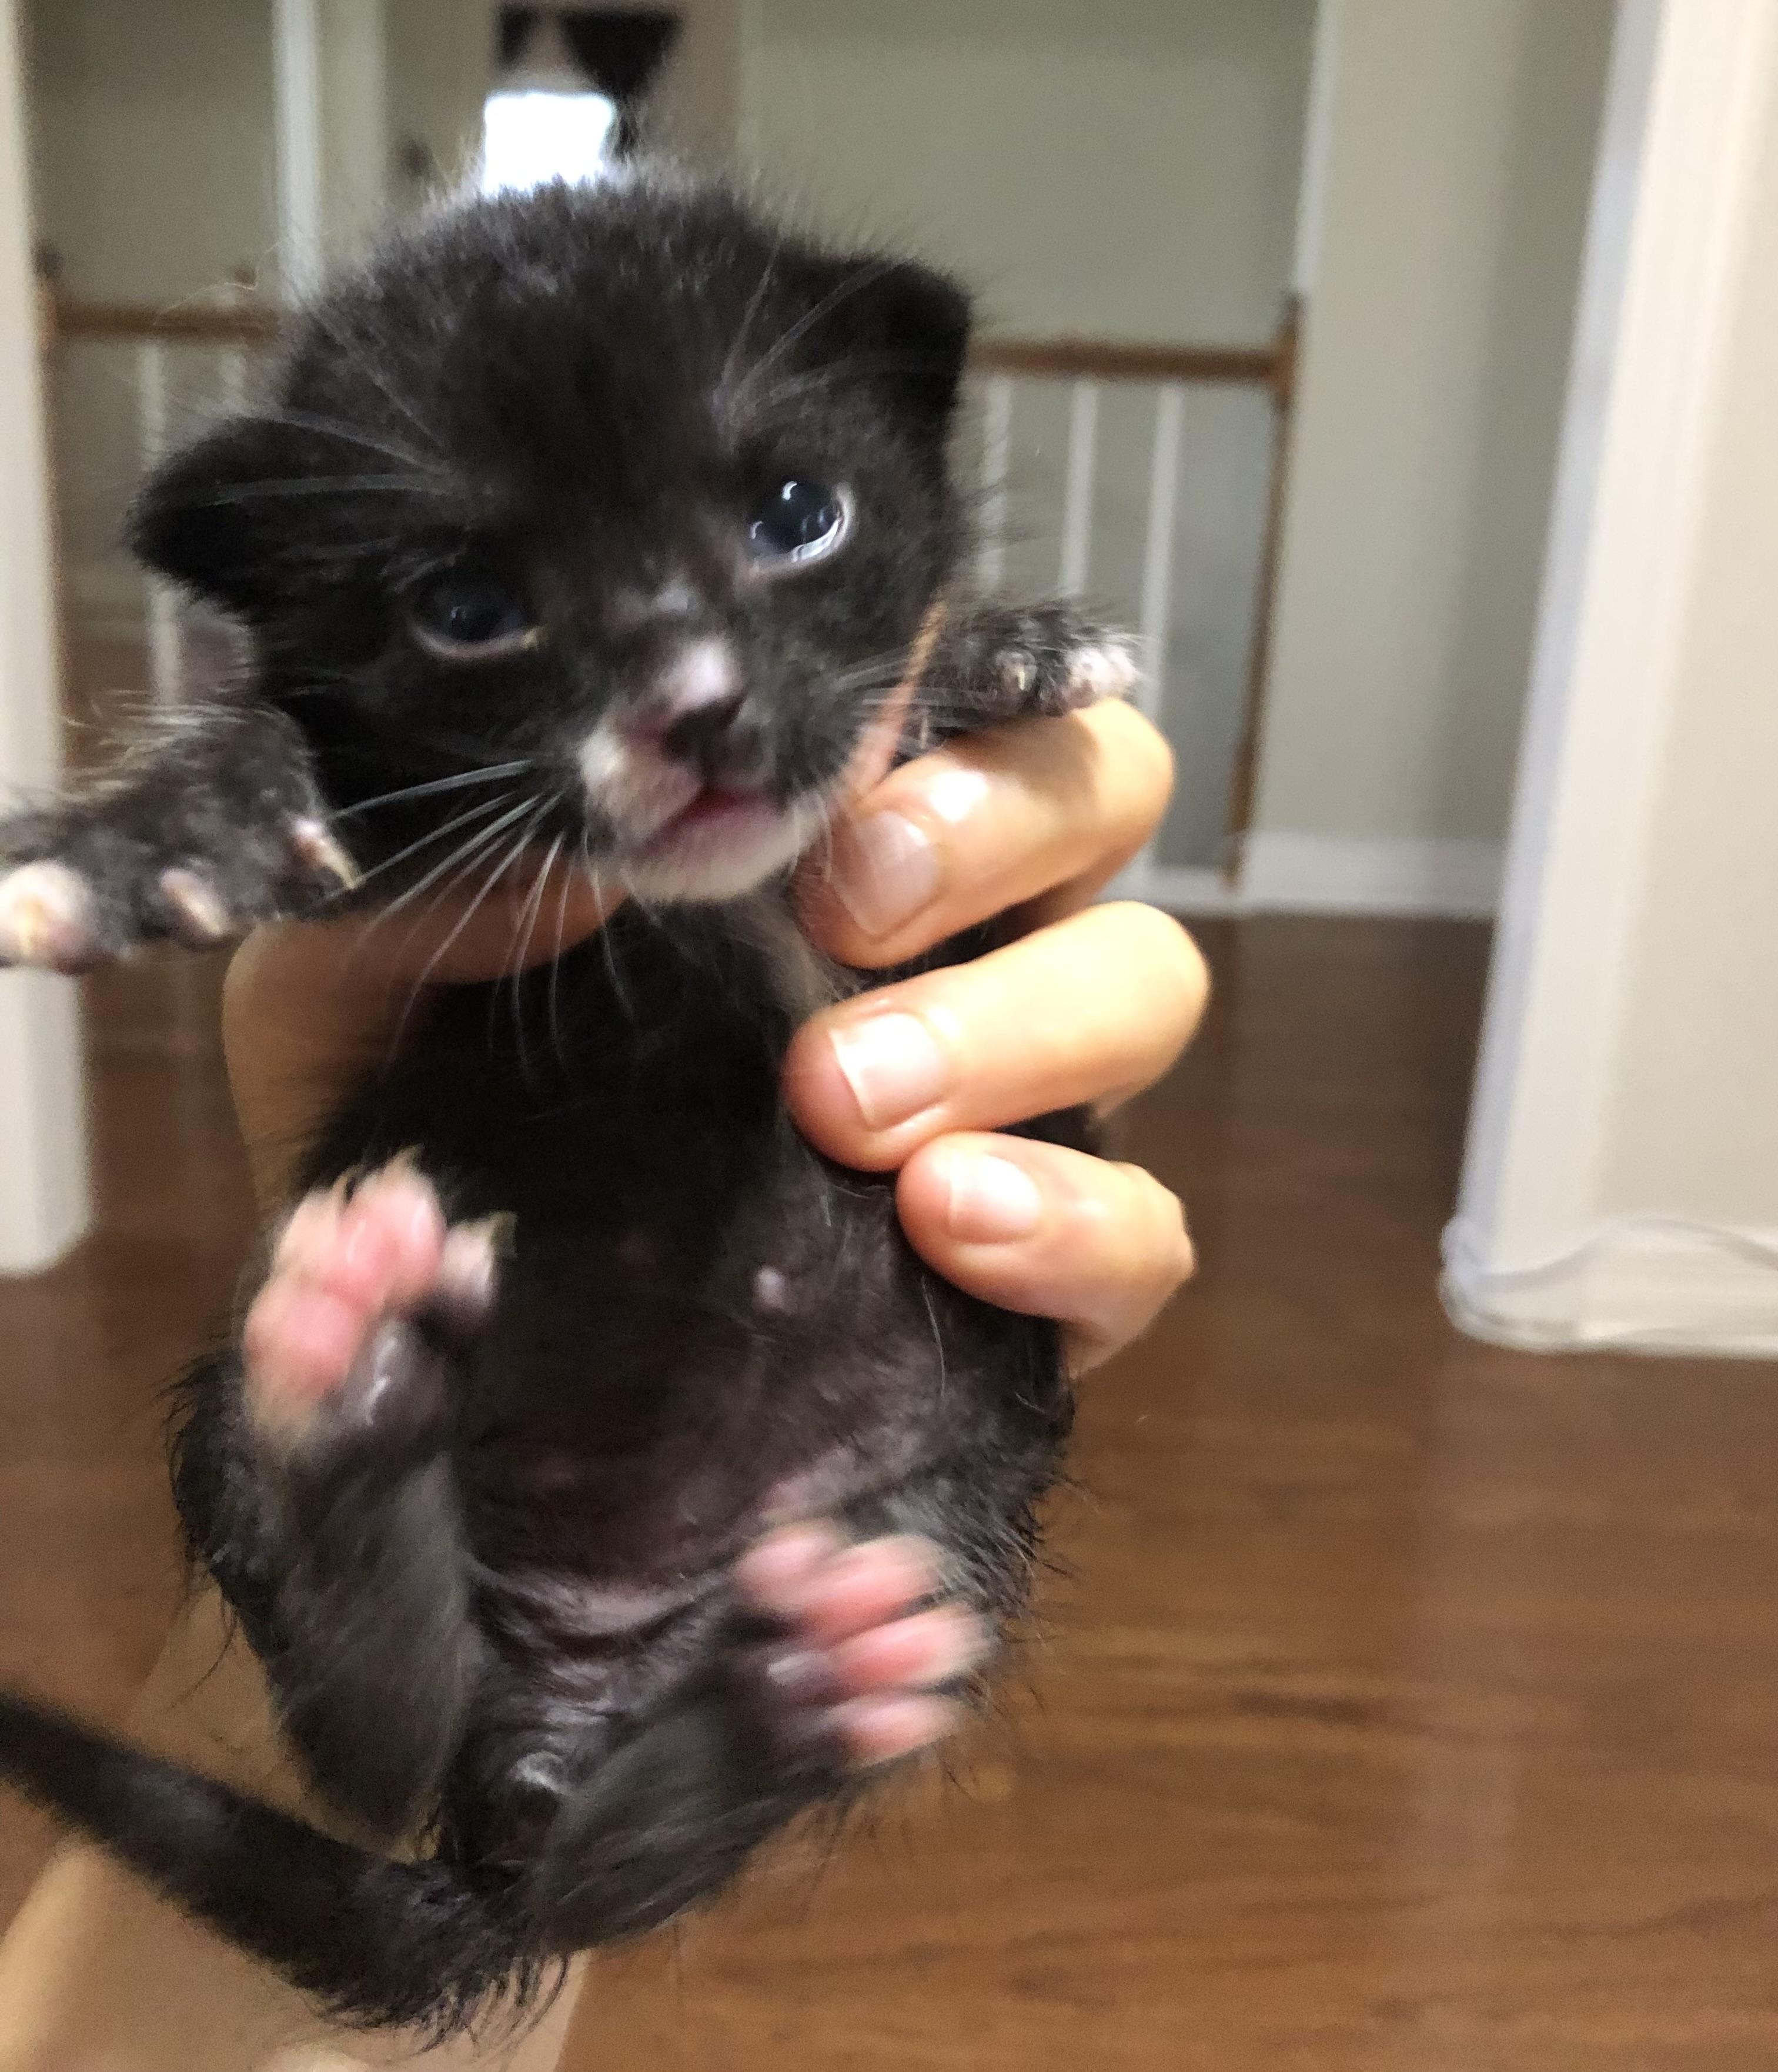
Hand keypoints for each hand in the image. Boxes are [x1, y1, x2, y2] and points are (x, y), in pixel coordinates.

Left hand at [222, 701, 1203, 1370]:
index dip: (939, 678)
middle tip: (842, 915)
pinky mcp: (1053, 1270)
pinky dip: (1078, 1212)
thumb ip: (420, 901)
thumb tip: (592, 845)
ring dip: (1023, 1019)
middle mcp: (945, 934)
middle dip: (998, 824)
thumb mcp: (347, 1004)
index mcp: (809, 830)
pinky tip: (947, 1221)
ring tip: (849, 1102)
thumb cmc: (411, 1144)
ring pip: (1148, 981)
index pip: (952, 680)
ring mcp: (1019, 1096)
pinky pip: (1152, 1224)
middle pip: (1099, 788)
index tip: (817, 757)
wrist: (436, 1380)